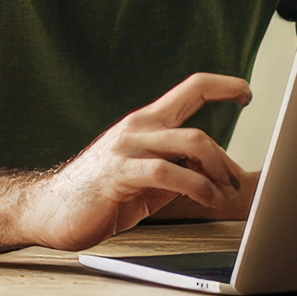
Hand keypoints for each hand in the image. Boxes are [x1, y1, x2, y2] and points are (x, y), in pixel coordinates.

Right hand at [24, 73, 251, 251]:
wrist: (50, 209)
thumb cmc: (100, 194)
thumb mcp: (147, 178)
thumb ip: (177, 167)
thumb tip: (217, 172)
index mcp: (146, 123)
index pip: (191, 89)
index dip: (223, 86)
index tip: (246, 92)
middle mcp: (138, 128)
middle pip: (197, 125)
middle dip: (225, 160)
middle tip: (235, 185)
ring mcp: (127, 148)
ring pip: (189, 143)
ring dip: (217, 172)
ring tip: (222, 195)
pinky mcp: (119, 173)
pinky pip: (167, 172)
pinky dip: (196, 186)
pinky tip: (205, 200)